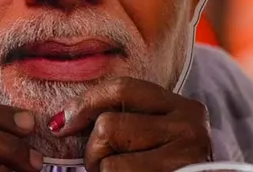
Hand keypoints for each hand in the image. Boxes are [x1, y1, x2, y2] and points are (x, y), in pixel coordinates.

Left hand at [49, 77, 211, 170]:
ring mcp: (186, 155)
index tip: (62, 123)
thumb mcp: (153, 136)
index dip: (85, 103)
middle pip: (108, 124)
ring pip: (109, 157)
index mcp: (184, 107)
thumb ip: (124, 119)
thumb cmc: (165, 167)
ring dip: (101, 169)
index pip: (122, 88)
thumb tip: (63, 121)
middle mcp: (190, 127)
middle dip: (93, 148)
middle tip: (101, 164)